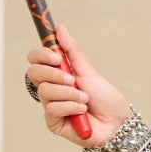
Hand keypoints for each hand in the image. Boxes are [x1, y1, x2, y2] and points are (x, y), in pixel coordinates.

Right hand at [25, 27, 129, 147]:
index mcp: (57, 74)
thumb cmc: (104, 98)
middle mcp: (51, 89)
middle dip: (54, 74)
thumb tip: (60, 28)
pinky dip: (70, 106)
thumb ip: (72, 51)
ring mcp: (51, 106)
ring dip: (68, 93)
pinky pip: (52, 109)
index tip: (56, 56)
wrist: (117, 122)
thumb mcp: (89, 71)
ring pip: (45, 91)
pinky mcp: (53, 123)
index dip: (41, 55)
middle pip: (33, 73)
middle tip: (73, 79)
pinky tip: (82, 110)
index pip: (35, 60)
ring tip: (85, 98)